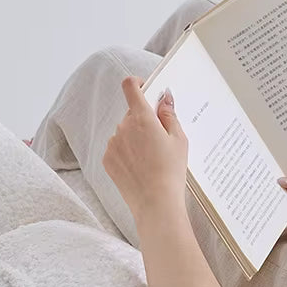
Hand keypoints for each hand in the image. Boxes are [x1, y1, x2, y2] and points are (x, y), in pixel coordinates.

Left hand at [103, 77, 188, 219]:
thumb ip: (169, 115)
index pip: (130, 87)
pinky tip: (141, 168)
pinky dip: (128, 153)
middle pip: (131, 114)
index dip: (137, 83)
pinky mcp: (107, 159)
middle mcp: (123, 127)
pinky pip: (118, 148)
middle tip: (161, 139)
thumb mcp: (179, 140)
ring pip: (124, 132)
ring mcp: (112, 143)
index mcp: (142, 118)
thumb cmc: (171, 171)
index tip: (145, 88)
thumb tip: (164, 98)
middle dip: (144, 120)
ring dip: (136, 138)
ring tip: (152, 159)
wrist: (155, 202)